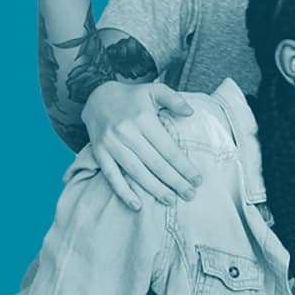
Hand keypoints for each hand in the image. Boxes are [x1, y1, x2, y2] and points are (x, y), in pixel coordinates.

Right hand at [80, 81, 202, 209]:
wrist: (97, 96)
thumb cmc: (132, 97)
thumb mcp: (154, 90)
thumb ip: (173, 99)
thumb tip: (191, 112)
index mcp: (144, 118)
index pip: (168, 149)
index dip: (183, 166)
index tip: (197, 179)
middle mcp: (127, 132)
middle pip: (155, 163)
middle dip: (174, 181)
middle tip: (190, 195)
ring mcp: (111, 144)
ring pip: (136, 172)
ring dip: (154, 189)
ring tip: (170, 200)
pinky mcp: (99, 153)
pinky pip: (112, 176)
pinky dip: (123, 192)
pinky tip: (137, 205)